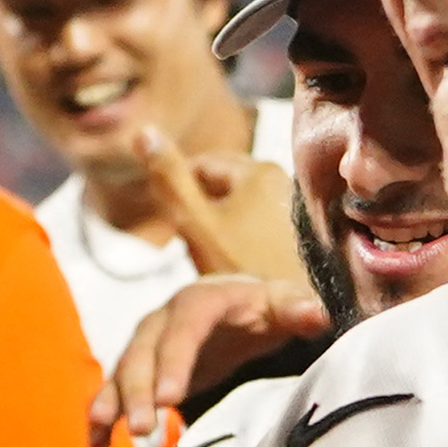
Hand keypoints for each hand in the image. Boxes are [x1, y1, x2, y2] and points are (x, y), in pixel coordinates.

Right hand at [88, 272, 329, 446]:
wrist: (238, 308)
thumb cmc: (264, 309)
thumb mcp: (282, 304)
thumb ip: (297, 309)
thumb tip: (315, 313)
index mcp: (200, 301)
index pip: (183, 329)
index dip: (174, 361)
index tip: (169, 397)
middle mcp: (164, 319)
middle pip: (144, 352)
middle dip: (138, 388)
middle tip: (143, 427)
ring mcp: (147, 345)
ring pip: (123, 370)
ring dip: (114, 400)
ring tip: (106, 430)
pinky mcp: (140, 370)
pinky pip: (114, 390)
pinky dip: (102, 416)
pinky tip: (96, 446)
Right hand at [134, 127, 302, 289]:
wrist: (295, 315)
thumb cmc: (246, 272)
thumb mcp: (197, 224)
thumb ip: (169, 178)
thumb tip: (143, 131)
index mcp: (259, 170)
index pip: (203, 165)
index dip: (182, 195)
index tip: (179, 228)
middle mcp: (284, 178)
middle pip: (225, 185)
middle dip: (205, 211)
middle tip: (201, 249)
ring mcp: (297, 204)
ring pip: (243, 205)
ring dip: (225, 226)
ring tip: (223, 261)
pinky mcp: (304, 229)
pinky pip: (264, 222)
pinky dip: (249, 237)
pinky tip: (247, 265)